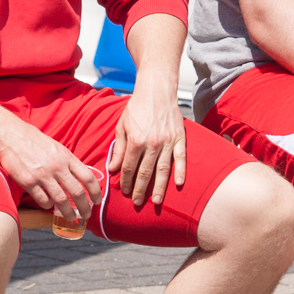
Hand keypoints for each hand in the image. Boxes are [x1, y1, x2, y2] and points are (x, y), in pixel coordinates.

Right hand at [0, 118, 102, 224]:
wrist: (10, 134)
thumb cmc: (34, 139)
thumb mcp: (56, 147)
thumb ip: (67, 161)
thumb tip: (79, 175)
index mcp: (66, 157)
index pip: (88, 177)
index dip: (96, 192)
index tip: (98, 200)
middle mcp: (57, 167)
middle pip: (77, 193)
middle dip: (85, 207)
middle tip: (86, 215)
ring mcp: (42, 175)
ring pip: (61, 200)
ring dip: (67, 212)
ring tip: (70, 217)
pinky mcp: (28, 182)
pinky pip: (43, 200)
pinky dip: (48, 205)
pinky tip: (49, 205)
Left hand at [109, 84, 186, 207]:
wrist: (157, 90)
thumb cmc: (137, 107)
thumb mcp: (122, 126)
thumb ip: (119, 148)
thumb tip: (113, 168)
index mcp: (136, 140)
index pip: (129, 168)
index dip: (126, 181)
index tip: (125, 191)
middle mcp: (152, 143)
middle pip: (145, 173)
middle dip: (140, 190)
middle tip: (138, 203)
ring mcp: (167, 141)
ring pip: (163, 170)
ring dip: (160, 187)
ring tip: (157, 201)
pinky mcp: (179, 138)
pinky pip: (180, 158)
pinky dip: (180, 171)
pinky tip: (178, 184)